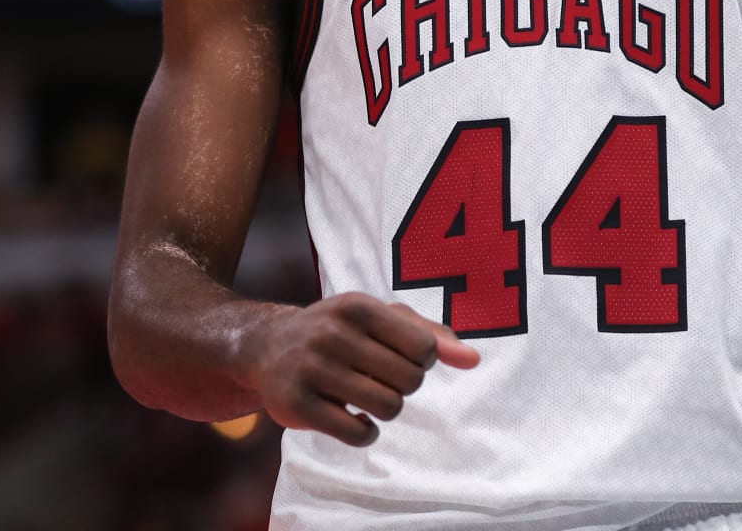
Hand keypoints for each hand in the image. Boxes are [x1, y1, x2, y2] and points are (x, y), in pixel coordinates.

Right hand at [243, 293, 479, 445]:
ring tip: (369, 396)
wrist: (267, 345)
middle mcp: (332, 334)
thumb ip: (431, 334)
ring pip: (387, 408)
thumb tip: (474, 360)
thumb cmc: (340, 330)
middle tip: (381, 378)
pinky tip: (354, 418)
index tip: (402, 357)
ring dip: (387, 409)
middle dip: (404, 386)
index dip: (422, 360)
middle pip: (409, 381)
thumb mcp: (381, 318)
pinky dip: (366, 433)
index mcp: (359, 307)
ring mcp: (311, 369)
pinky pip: (357, 434)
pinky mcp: (296, 406)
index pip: (424, 348)